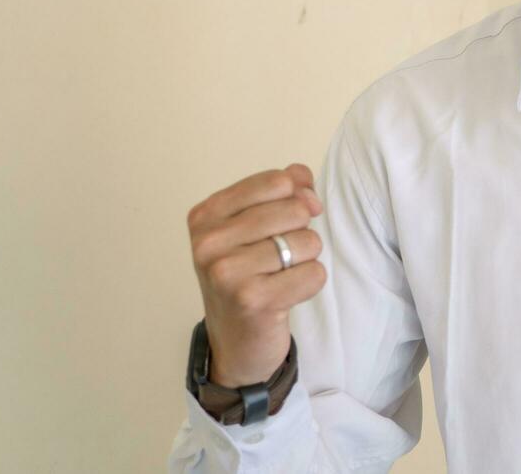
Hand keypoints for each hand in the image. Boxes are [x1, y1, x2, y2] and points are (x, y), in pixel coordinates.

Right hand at [187, 163, 326, 386]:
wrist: (236, 340)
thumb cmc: (247, 274)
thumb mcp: (253, 226)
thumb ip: (283, 191)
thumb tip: (304, 178)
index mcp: (206, 215)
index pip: (276, 181)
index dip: (298, 195)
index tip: (291, 218)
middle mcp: (209, 242)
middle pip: (295, 210)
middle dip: (301, 232)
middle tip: (279, 257)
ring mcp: (227, 273)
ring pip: (307, 242)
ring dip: (306, 260)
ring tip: (281, 275)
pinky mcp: (252, 300)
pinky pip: (313, 273)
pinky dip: (311, 282)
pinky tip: (287, 294)